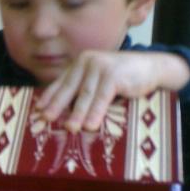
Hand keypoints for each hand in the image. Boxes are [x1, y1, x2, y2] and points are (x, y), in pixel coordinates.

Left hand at [35, 50, 189, 132]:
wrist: (151, 67)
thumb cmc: (122, 78)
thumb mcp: (98, 80)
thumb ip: (82, 89)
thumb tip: (62, 111)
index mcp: (80, 63)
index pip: (61, 82)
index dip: (49, 97)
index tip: (38, 110)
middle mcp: (87, 61)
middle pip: (69, 88)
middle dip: (57, 106)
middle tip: (46, 120)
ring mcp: (101, 66)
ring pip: (85, 94)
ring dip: (77, 113)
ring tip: (70, 128)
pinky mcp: (114, 74)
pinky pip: (102, 97)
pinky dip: (96, 112)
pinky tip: (90, 125)